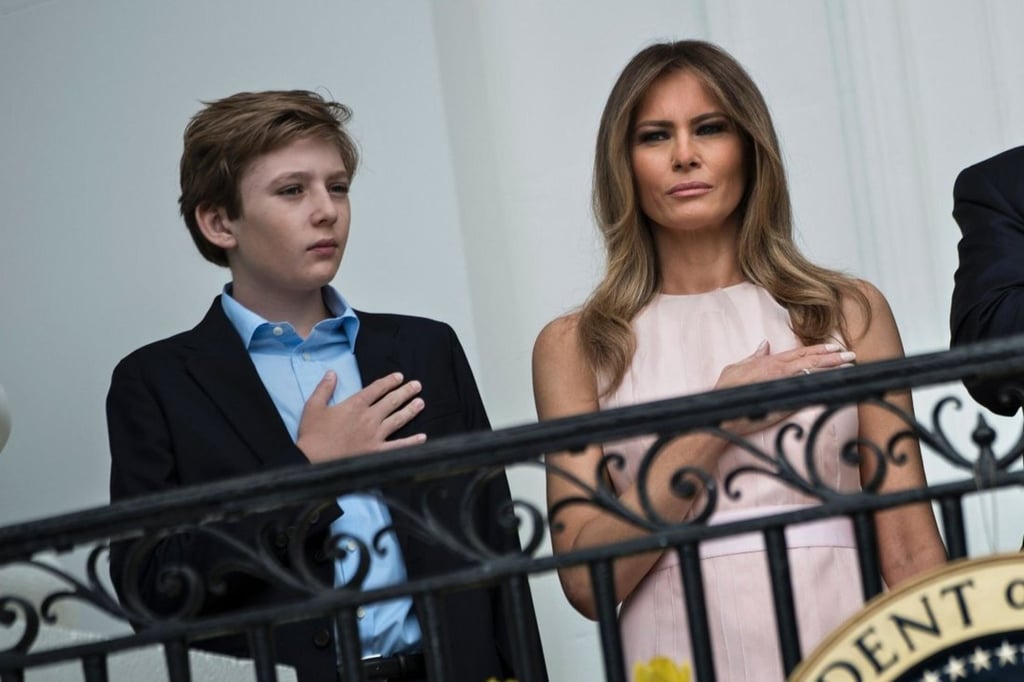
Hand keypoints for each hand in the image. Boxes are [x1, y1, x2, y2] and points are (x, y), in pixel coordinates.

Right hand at [296, 371, 426, 462]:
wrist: (312, 461)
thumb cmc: (312, 435)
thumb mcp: (313, 406)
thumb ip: (324, 388)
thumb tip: (332, 372)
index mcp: (355, 405)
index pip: (376, 389)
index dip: (389, 381)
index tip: (399, 376)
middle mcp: (369, 418)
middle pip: (391, 401)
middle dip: (406, 392)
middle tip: (417, 385)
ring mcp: (375, 435)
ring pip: (398, 419)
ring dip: (411, 410)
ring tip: (421, 403)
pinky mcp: (377, 452)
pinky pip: (398, 446)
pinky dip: (412, 442)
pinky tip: (423, 438)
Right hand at [714, 340, 855, 433]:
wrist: (722, 411)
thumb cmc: (725, 390)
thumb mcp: (736, 367)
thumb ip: (753, 356)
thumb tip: (764, 344)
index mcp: (769, 362)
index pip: (800, 353)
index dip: (819, 350)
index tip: (835, 347)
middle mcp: (780, 371)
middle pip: (812, 361)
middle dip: (834, 358)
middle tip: (852, 355)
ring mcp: (784, 387)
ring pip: (815, 375)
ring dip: (834, 371)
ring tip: (851, 368)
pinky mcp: (787, 403)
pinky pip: (810, 393)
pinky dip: (825, 389)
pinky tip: (837, 387)